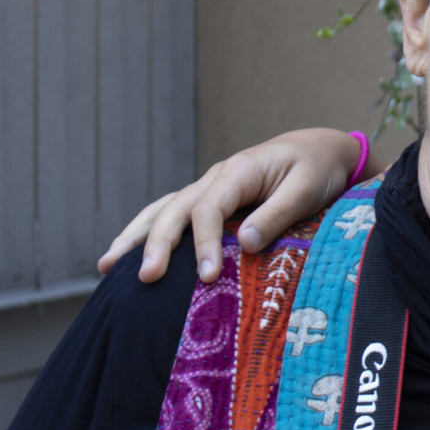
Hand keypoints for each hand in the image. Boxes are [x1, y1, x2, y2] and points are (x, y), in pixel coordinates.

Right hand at [96, 128, 364, 282]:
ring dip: (136, 236)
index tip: (205, 276)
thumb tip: (245, 244)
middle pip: (176, 209)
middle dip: (158, 244)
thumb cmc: (318, 168)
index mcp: (239, 171)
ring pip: (164, 209)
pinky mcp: (213, 199)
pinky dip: (149, 231)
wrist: (321, 150)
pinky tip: (129, 252)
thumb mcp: (307, 189)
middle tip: (146, 279)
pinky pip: (174, 214)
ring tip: (107, 265)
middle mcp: (217, 177)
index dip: (203, 242)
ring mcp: (210, 187)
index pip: (209, 208)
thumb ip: (278, 214)